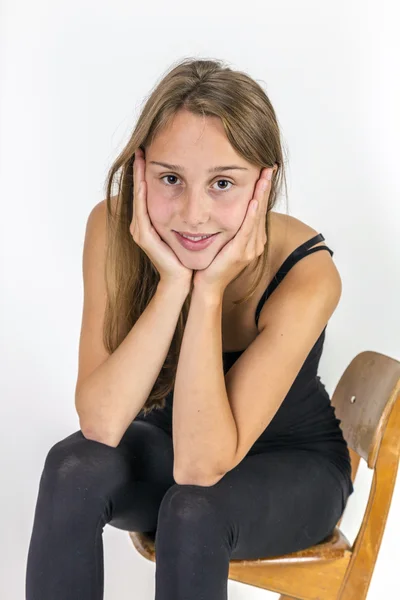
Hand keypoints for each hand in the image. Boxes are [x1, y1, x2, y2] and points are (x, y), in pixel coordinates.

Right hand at [130, 147, 193, 288]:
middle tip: (141, 147)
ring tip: (139, 157)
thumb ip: (184, 214)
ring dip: (138, 177)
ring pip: (138, 197)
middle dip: (138, 169)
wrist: (181, 280)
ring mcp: (140, 231)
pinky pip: (142, 211)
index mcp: (149, 222)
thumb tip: (198, 195)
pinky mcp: (145, 238)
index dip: (146, 172)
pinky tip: (144, 181)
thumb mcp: (185, 230)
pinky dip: (142, 195)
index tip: (149, 151)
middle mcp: (140, 225)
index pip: (146, 191)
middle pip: (138, 191)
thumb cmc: (186, 256)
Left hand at [193, 166, 276, 294]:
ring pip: (256, 217)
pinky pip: (247, 231)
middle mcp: (254, 244)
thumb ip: (228, 226)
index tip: (265, 170)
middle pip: (262, 209)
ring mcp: (249, 249)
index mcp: (252, 239)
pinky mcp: (239, 254)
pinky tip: (254, 201)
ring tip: (265, 177)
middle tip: (270, 166)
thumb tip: (223, 206)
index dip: (263, 189)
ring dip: (261, 195)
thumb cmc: (211, 264)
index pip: (259, 209)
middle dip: (266, 187)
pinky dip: (251, 215)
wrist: (206, 287)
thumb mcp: (222, 241)